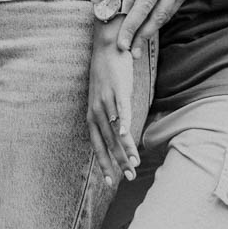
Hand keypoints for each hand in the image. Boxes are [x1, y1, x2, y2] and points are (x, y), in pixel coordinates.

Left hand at [87, 38, 139, 186]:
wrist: (107, 47)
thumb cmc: (108, 74)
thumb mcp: (105, 98)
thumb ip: (111, 116)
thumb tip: (120, 133)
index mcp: (92, 115)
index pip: (97, 145)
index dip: (104, 163)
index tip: (109, 181)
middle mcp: (97, 111)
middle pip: (108, 142)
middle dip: (119, 162)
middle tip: (129, 178)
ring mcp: (107, 101)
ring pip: (116, 131)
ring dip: (126, 149)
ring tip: (135, 164)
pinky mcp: (118, 90)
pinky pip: (122, 110)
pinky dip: (125, 124)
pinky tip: (128, 137)